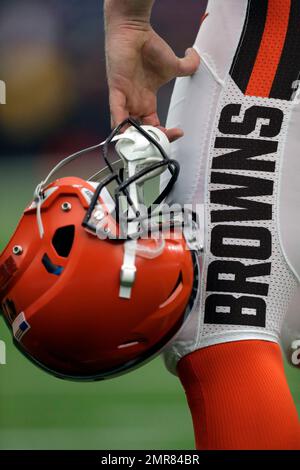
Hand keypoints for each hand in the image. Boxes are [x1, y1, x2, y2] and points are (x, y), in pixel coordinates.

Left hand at [105, 21, 199, 140]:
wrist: (134, 30)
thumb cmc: (150, 46)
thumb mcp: (174, 64)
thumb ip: (187, 66)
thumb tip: (197, 58)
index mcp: (146, 102)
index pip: (153, 127)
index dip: (165, 134)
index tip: (179, 132)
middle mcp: (135, 105)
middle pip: (141, 133)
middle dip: (153, 140)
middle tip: (166, 138)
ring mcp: (125, 100)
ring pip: (126, 129)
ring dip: (138, 138)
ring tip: (151, 141)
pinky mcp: (116, 91)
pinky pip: (116, 114)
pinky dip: (121, 126)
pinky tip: (129, 133)